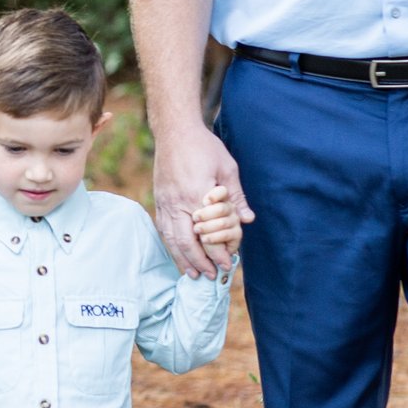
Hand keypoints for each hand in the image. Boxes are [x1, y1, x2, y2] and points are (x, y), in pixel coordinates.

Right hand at [154, 127, 252, 278]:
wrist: (175, 131)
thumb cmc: (204, 147)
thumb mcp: (228, 168)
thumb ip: (236, 197)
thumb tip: (247, 219)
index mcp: (197, 196)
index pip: (208, 234)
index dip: (218, 253)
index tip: (228, 264)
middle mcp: (178, 203)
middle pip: (187, 242)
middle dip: (200, 262)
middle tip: (211, 277)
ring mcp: (165, 202)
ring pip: (172, 238)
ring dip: (183, 258)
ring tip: (193, 273)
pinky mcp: (159, 199)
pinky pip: (164, 228)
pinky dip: (172, 245)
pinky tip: (178, 252)